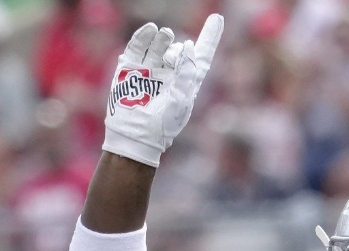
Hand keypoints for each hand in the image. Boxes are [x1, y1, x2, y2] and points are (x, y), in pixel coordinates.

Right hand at [103, 14, 223, 166]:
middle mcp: (170, 74)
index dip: (209, 37)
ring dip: (163, 37)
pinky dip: (145, 35)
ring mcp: (150, 69)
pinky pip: (139, 45)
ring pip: (159, 44)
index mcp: (188, 83)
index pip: (201, 56)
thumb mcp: (182, 98)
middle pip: (178, 50)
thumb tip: (188, 45)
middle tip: (171, 59)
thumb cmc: (163, 123)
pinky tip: (151, 30)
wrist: (136, 134)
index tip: (217, 18)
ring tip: (164, 34)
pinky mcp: (130, 68)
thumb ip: (188, 71)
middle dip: (177, 49)